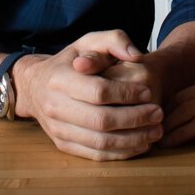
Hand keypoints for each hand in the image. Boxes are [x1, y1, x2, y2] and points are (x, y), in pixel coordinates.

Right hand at [12, 30, 162, 160]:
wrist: (36, 86)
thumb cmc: (70, 61)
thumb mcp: (89, 42)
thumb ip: (114, 40)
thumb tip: (136, 55)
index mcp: (60, 79)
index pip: (99, 91)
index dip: (127, 93)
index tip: (149, 92)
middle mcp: (55, 106)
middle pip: (101, 120)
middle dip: (135, 119)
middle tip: (158, 114)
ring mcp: (57, 129)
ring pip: (100, 142)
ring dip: (132, 140)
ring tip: (155, 131)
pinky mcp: (63, 145)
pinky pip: (95, 155)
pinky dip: (121, 153)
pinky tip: (140, 144)